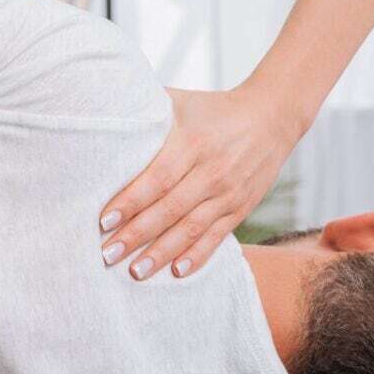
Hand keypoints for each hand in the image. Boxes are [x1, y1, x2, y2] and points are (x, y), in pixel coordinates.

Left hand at [99, 83, 300, 279]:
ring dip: (161, 253)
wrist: (272, 116)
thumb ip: (145, 110)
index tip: (104, 221)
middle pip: (170, 209)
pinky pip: (217, 236)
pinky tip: (177, 272)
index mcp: (192, 143)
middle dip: (136, 235)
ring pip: (191, 229)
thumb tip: (102, 105)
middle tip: (107, 254)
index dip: (131, 202)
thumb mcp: (180, 102)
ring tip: (135, 272)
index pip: (157, 178)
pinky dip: (198, 256)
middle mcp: (212, 171)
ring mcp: (228, 193)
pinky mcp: (241, 208)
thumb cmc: (213, 109)